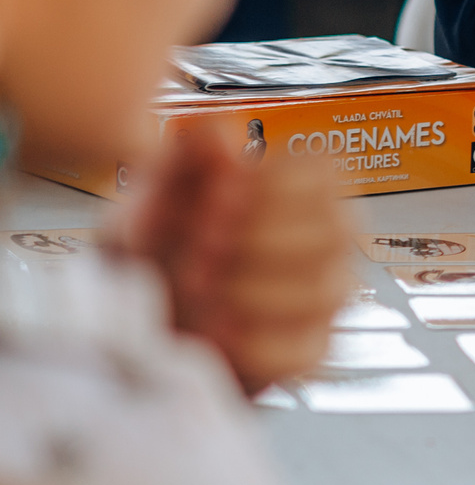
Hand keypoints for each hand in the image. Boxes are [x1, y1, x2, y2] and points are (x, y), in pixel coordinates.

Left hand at [116, 126, 347, 393]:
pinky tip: (214, 329)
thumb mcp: (148, 205)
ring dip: (254, 290)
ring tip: (199, 290)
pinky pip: (307, 349)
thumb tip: (216, 134)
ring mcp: (321, 299)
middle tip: (201, 249)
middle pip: (338, 231)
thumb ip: (180, 165)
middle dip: (260, 241)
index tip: (215, 199)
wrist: (126, 331)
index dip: (272, 187)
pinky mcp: (307, 350)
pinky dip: (256, 341)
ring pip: (326, 290)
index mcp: (295, 193)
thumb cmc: (147, 258)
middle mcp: (323, 242)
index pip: (325, 176)